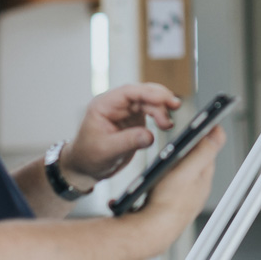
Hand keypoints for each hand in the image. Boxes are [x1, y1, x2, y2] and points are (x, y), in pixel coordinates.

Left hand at [62, 83, 180, 188]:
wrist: (86, 167)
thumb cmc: (88, 156)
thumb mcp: (107, 150)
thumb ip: (129, 142)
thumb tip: (150, 136)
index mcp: (104, 105)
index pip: (128, 92)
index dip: (148, 93)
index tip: (163, 98)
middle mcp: (116, 104)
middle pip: (141, 94)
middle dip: (159, 98)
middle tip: (174, 105)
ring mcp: (126, 111)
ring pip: (148, 102)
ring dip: (161, 108)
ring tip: (168, 123)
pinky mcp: (134, 120)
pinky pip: (150, 111)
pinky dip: (160, 116)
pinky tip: (166, 123)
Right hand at [139, 125, 224, 235]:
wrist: (151, 232)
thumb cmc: (167, 203)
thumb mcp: (186, 170)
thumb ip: (203, 151)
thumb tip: (218, 133)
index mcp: (204, 178)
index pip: (209, 149)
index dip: (205, 134)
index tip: (204, 122)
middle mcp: (197, 189)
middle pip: (194, 160)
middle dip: (187, 149)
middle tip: (178, 141)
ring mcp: (185, 198)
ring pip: (182, 173)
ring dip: (175, 165)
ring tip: (164, 163)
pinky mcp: (171, 205)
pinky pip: (171, 186)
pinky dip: (165, 180)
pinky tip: (155, 182)